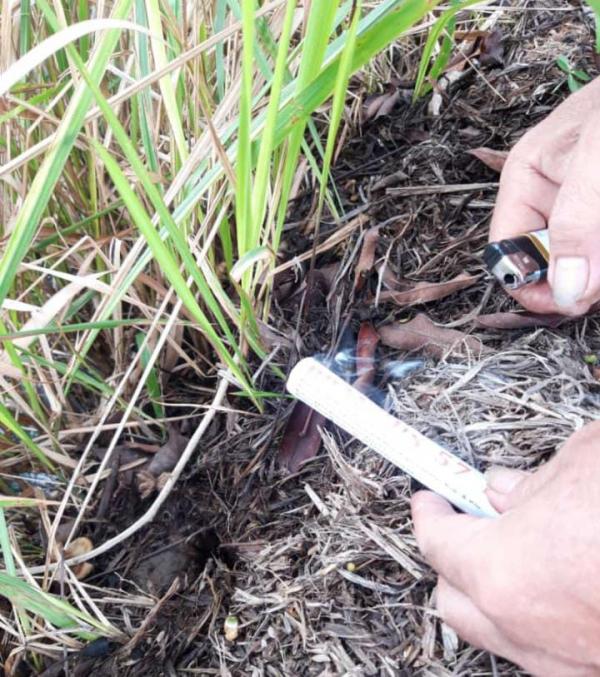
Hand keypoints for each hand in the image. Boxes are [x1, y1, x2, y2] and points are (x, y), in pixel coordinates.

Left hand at [411, 421, 599, 675]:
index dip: (428, 513)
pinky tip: (566, 583)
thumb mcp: (583, 464)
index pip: (437, 542)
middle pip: (453, 600)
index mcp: (504, 572)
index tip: (430, 496)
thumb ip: (531, 482)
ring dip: (495, 593)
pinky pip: (548, 651)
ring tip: (520, 550)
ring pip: (501, 633)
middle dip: (452, 559)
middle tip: (469, 523)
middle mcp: (527, 631)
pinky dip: (540, 617)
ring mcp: (569, 666)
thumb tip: (500, 489)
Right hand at [490, 78, 599, 314]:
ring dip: (599, 273)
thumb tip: (566, 288)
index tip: (566, 302)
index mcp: (526, 178)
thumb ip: (578, 220)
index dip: (529, 283)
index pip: (507, 249)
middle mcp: (550, 197)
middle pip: (548, 262)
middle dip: (576, 280)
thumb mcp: (596, 156)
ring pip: (582, 262)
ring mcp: (585, 208)